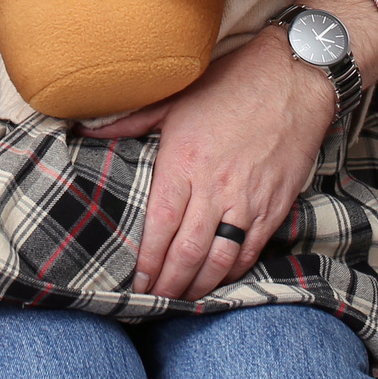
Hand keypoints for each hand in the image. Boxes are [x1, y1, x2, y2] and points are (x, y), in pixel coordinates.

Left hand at [84, 30, 334, 298]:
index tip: (135, 282)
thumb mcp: (174, 98)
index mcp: (184, 162)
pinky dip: (234, 272)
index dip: (147, 262)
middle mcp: (215, 187)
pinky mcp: (275, 204)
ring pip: (220, 260)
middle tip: (154, 301)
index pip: (159, 227)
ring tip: (182, 300)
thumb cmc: (230, 83)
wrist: (293, 77)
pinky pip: (251, 250)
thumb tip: (85, 129)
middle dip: (169, 284)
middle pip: (187, 253)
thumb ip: (129, 122)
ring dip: (199, 286)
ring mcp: (248, 199)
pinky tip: (219, 279)